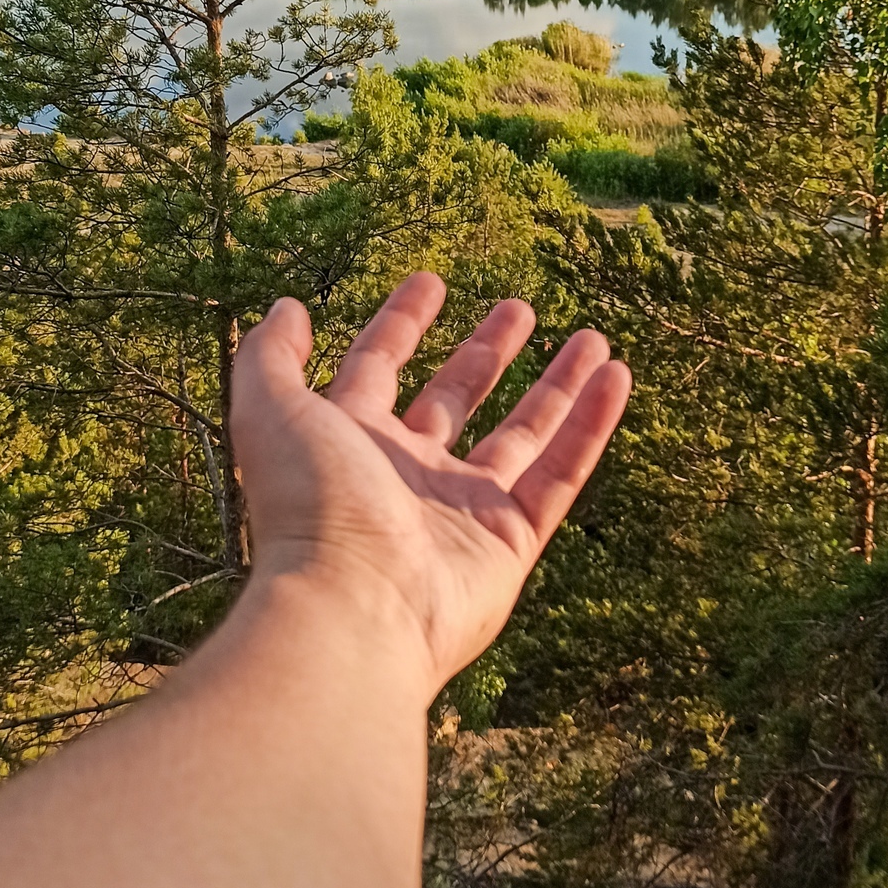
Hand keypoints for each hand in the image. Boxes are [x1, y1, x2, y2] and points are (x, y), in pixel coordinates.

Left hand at [230, 272, 630, 697]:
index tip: (433, 280)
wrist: (353, 607)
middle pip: (456, 401)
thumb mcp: (270, 411)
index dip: (401, 324)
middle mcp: (408, 477)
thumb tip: (287, 308)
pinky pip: (559, 474)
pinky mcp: (510, 543)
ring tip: (593, 338)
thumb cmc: (309, 507)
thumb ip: (270, 357)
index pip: (379, 370)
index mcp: (351, 444)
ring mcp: (462, 512)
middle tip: (520, 308)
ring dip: (557, 385)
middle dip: (487, 352)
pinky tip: (616, 377)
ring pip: (522, 435)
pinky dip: (590, 426)